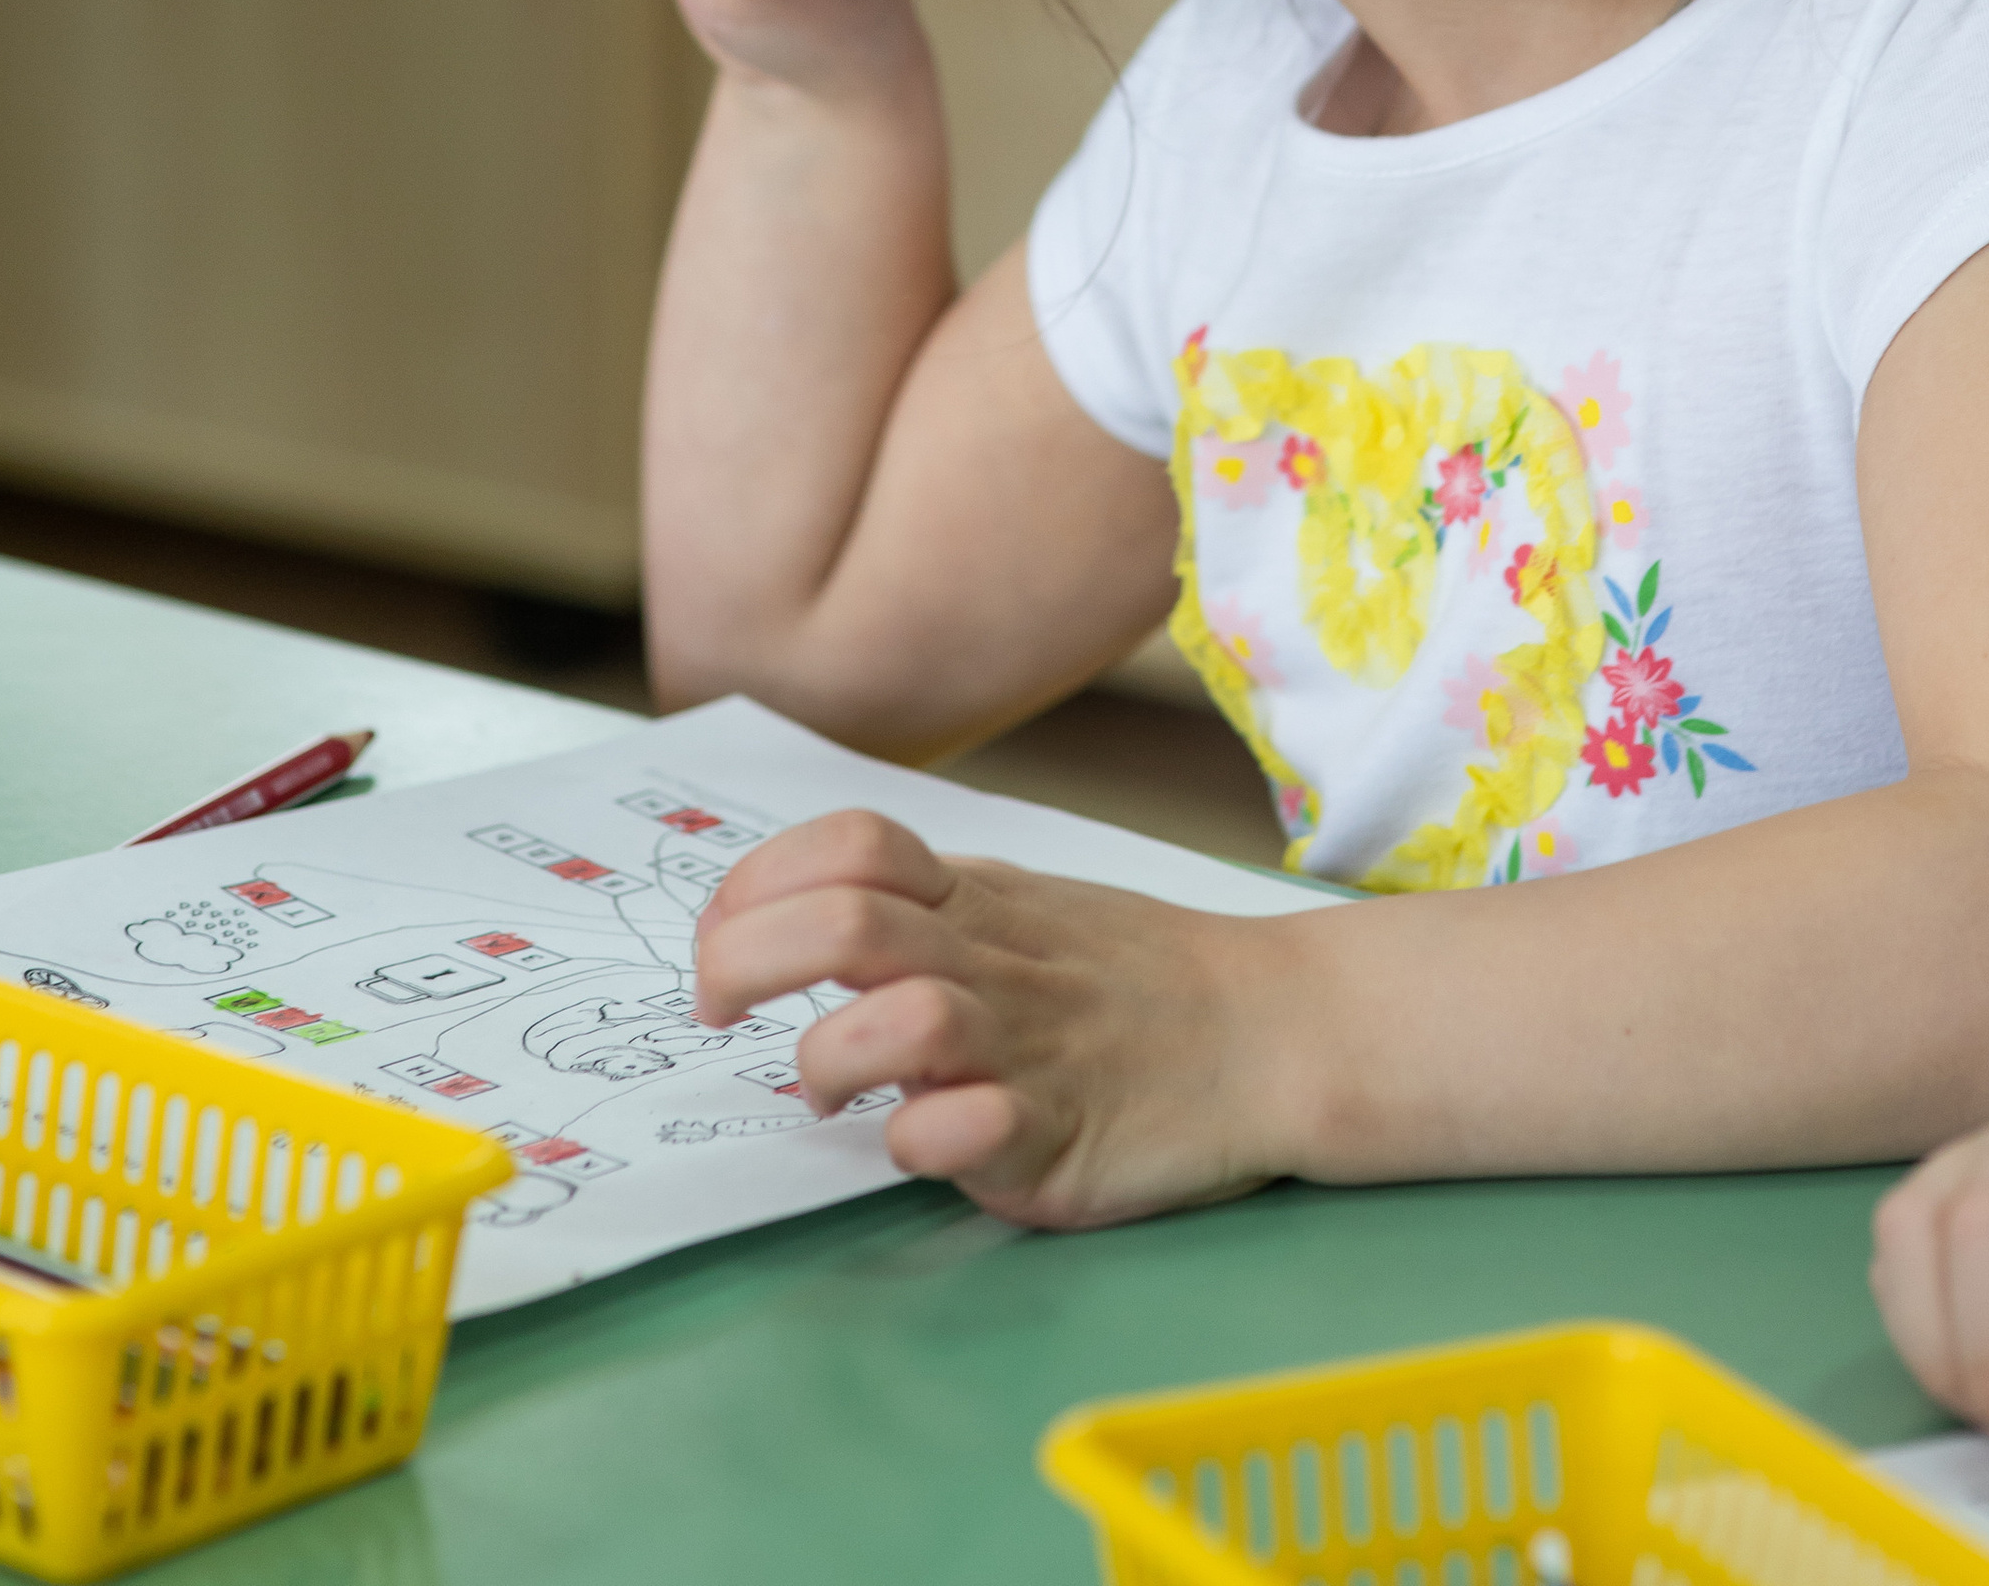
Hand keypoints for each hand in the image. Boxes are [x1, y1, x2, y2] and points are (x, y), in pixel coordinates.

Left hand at [692, 810, 1301, 1226]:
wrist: (1272, 1030)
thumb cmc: (1133, 978)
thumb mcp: (1026, 908)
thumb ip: (927, 911)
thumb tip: (795, 921)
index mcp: (975, 899)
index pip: (846, 845)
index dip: (755, 883)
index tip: (720, 939)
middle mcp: (988, 960)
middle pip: (841, 922)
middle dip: (741, 959)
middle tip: (716, 1010)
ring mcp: (1024, 1045)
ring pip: (898, 1017)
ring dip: (827, 1055)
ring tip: (824, 1088)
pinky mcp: (1057, 1135)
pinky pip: (965, 1130)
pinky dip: (921, 1139)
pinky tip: (921, 1145)